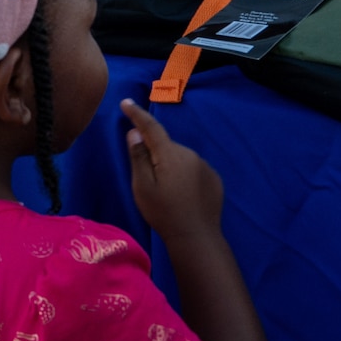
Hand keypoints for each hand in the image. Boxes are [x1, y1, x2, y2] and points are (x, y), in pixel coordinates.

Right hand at [122, 99, 223, 243]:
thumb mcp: (143, 187)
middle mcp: (189, 154)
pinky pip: (193, 169)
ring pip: (180, 158)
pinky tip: (183, 195)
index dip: (137, 114)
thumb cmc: (164, 213)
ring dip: (171, 166)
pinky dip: (184, 175)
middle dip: (155, 154)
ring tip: (167, 192)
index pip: (150, 127)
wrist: (197, 238)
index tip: (126, 102)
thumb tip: (135, 133)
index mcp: (170, 154)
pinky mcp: (214, 179)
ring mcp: (204, 166)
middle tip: (148, 179)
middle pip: (166, 146)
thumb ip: (138, 157)